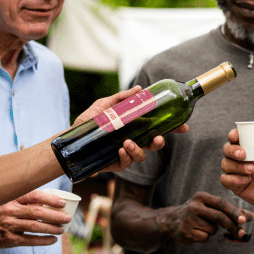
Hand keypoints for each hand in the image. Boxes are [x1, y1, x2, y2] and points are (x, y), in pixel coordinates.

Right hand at [0, 189, 69, 250]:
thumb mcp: (5, 200)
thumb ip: (22, 200)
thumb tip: (47, 199)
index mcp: (11, 199)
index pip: (33, 196)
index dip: (49, 199)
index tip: (62, 202)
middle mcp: (10, 211)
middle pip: (37, 212)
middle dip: (55, 215)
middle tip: (67, 218)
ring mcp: (9, 226)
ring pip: (35, 226)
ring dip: (52, 228)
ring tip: (63, 229)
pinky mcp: (9, 239)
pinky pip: (29, 240)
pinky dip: (43, 240)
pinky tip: (53, 240)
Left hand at [74, 86, 188, 173]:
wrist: (70, 140)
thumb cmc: (88, 122)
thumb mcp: (104, 105)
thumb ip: (122, 98)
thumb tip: (140, 89)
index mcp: (134, 127)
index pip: (157, 127)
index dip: (172, 128)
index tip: (184, 126)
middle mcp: (133, 140)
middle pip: (154, 144)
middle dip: (160, 142)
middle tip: (159, 139)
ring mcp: (125, 153)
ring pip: (142, 156)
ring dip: (138, 150)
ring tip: (127, 142)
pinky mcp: (115, 164)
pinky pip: (126, 163)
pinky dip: (126, 156)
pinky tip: (120, 150)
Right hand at [164, 191, 248, 244]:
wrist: (172, 221)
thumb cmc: (198, 213)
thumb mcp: (212, 207)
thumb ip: (231, 211)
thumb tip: (252, 216)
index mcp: (201, 197)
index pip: (222, 203)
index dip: (234, 212)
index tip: (244, 220)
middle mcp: (194, 206)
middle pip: (219, 217)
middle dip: (232, 226)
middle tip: (241, 232)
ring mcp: (188, 219)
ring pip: (212, 229)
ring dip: (213, 231)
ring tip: (203, 226)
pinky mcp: (185, 232)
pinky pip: (204, 237)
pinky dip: (205, 237)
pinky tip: (196, 232)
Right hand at [220, 131, 253, 223]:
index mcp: (251, 149)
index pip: (237, 139)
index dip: (233, 135)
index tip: (235, 136)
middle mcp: (241, 159)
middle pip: (226, 150)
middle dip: (232, 151)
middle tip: (243, 154)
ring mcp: (236, 172)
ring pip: (225, 164)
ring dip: (236, 166)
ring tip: (252, 170)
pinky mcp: (235, 186)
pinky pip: (225, 180)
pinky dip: (234, 179)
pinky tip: (247, 180)